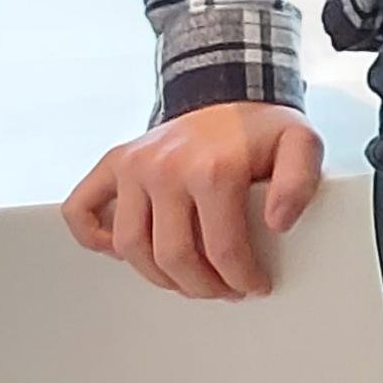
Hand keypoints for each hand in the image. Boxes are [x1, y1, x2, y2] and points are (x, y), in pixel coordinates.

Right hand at [62, 101, 324, 298]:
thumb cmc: (263, 129)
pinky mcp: (114, 163)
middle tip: (226, 290)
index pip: (221, 249)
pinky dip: (94, 238)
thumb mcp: (301, 144)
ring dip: (159, 276)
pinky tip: (126, 253)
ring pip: (130, 246)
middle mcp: (164, 167)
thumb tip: (277, 223)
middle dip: (203, 286)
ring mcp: (133, 166)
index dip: (240, 278)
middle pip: (173, 256)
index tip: (254, 286)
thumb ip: (300, 182)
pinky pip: (80, 209)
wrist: (231, 92)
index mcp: (212, 169)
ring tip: (189, 281)